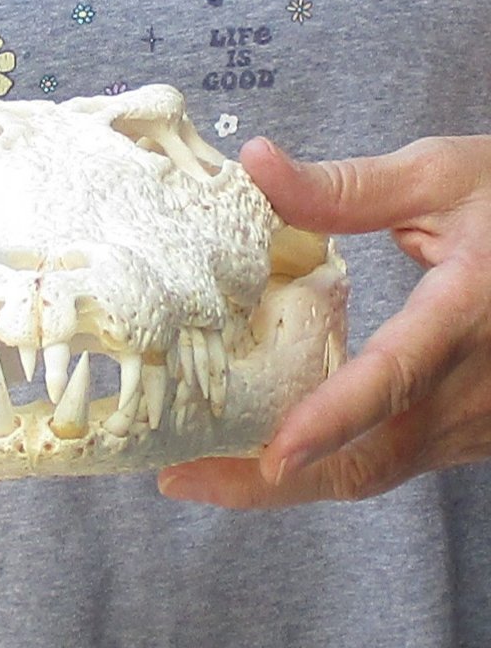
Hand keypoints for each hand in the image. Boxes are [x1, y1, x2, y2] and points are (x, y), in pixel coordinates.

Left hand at [158, 135, 490, 507]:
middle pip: (369, 460)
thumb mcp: (442, 178)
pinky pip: (385, 461)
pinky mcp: (464, 431)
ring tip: (203, 470)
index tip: (273, 454)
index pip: (395, 375)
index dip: (334, 418)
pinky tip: (264, 446)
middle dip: (273, 482)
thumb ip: (346, 186)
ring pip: (373, 472)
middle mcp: (475, 387)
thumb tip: (254, 165)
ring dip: (287, 482)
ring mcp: (474, 422)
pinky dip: (322, 464)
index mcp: (468, 313)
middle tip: (185, 477)